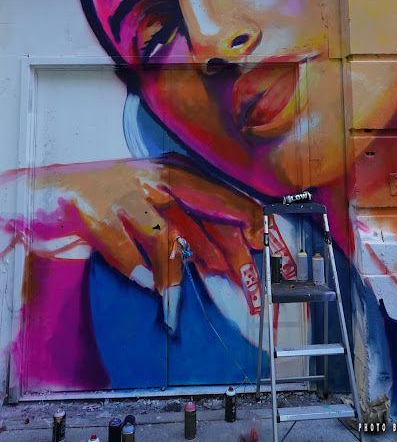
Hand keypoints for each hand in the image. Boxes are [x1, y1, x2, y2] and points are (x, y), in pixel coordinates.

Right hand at [1, 156, 263, 331]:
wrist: (53, 193)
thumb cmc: (114, 201)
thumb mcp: (156, 201)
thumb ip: (189, 222)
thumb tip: (231, 257)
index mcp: (172, 171)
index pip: (222, 195)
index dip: (249, 219)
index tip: (267, 246)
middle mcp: (152, 177)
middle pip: (204, 213)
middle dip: (229, 253)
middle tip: (244, 287)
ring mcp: (124, 194)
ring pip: (166, 239)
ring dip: (174, 278)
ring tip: (174, 301)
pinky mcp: (95, 215)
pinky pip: (127, 253)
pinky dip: (136, 273)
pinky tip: (141, 284)